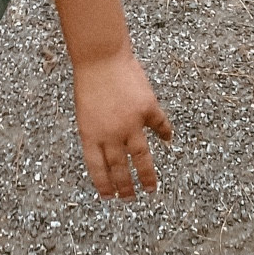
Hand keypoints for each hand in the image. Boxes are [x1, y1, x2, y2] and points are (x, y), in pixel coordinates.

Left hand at [71, 51, 172, 198]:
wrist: (100, 57)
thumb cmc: (89, 80)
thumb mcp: (85, 111)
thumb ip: (96, 131)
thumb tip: (109, 150)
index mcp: (90, 134)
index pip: (97, 168)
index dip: (104, 185)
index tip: (110, 197)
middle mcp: (110, 133)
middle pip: (119, 168)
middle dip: (126, 186)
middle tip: (131, 198)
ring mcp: (130, 123)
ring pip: (141, 157)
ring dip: (146, 175)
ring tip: (151, 188)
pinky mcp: (147, 109)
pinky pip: (159, 125)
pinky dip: (165, 132)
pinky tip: (168, 140)